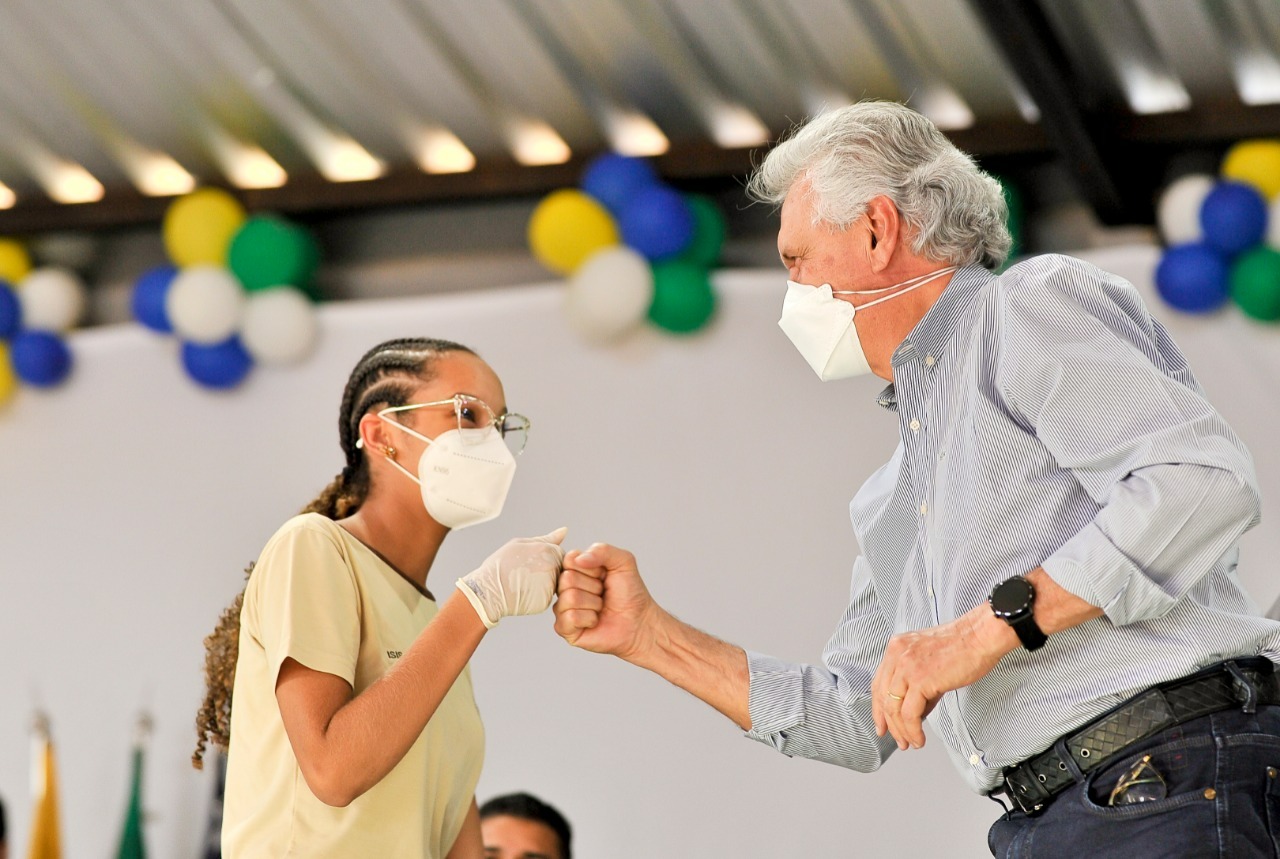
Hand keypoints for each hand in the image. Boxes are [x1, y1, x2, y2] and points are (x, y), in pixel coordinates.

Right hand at [455, 528, 566, 627]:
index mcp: (548, 550)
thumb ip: (546, 538)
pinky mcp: (546, 600)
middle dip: (548, 570)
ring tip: (524, 582)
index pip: (559, 552)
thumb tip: (564, 530)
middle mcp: (552, 567)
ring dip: (545, 582)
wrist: (488, 591)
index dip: (545, 557)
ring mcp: (550, 585)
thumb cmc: (501, 565)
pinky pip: (548, 596)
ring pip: (555, 583)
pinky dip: (539, 595)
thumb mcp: (521, 544)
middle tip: (527, 573)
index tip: (532, 562)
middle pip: (560, 568)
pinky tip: (525, 592)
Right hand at [553, 543, 656, 660]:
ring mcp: (563, 608)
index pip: (569, 559)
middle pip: (567, 579)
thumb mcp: (623, 561)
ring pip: (570, 598)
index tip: (603, 575)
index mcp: (576, 569)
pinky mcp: (565, 628)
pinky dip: (589, 619)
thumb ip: (602, 550)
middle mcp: (566, 587)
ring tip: (601, 607)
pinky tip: (595, 621)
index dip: (591, 568)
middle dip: (593, 586)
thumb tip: (579, 559)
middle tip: (604, 593)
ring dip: (593, 603)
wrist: (639, 621)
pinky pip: (570, 617)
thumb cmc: (630, 592)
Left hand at [871, 605, 1014, 749]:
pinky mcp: (920, 680)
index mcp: (897, 648)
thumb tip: (915, 712)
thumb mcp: (929, 661)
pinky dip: (913, 730)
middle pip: (882, 697)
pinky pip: (909, 713)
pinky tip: (919, 738)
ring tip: (911, 743)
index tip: (881, 724)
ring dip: (901, 731)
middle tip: (897, 739)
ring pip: (894, 708)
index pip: (879, 683)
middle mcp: (897, 655)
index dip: (878, 708)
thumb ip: (918, 685)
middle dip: (888, 724)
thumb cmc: (963, 647)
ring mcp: (906, 667)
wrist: (980, 637)